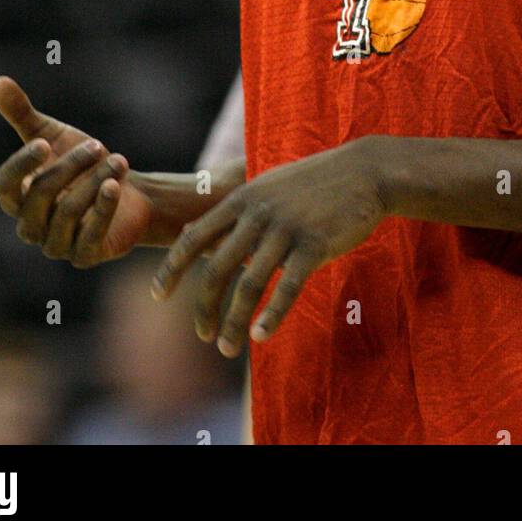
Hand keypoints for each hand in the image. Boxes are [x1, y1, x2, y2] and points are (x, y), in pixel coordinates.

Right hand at [0, 75, 151, 266]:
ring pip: (66, 214)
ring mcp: (56, 245)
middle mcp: (31, 226)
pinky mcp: (84, 256)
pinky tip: (115, 184)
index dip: (20, 165)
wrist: (127, 189)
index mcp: (17, 198)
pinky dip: (102, 209)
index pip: (4, 187)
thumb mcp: (53, 135)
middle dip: (70, 167)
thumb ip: (22, 115)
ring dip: (94, 183)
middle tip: (97, 145)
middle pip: (39, 196)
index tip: (43, 143)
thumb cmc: (81, 163)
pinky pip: (90, 236)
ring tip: (118, 159)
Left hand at [151, 137, 388, 356]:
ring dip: (233, 322)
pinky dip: (271, 315)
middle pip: (217, 268)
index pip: (193, 236)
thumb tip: (196, 233)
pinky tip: (260, 336)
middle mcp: (258, 214)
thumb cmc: (314, 182)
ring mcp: (286, 229)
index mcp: (242, 199)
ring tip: (227, 348)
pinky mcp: (314, 245)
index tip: (158, 296)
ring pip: (249, 284)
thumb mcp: (267, 186)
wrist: (363, 171)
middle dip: (204, 307)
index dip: (171, 268)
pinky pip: (287, 287)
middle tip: (202, 335)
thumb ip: (235, 211)